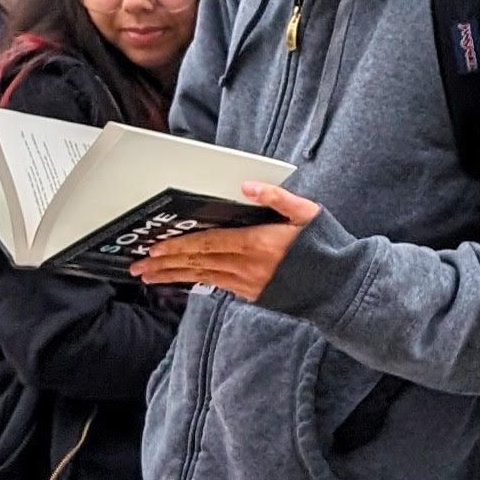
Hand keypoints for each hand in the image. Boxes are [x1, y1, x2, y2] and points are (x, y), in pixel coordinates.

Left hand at [128, 182, 319, 302]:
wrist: (341, 287)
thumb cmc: (326, 246)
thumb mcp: (307, 213)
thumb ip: (276, 197)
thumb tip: (247, 185)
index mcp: (259, 243)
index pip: (209, 243)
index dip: (180, 246)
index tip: (155, 246)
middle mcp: (249, 266)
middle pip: (198, 263)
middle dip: (165, 264)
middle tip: (138, 265)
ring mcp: (250, 283)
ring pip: (203, 277)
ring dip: (173, 276)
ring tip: (149, 276)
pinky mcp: (253, 294)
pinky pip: (217, 285)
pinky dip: (195, 281)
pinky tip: (180, 280)